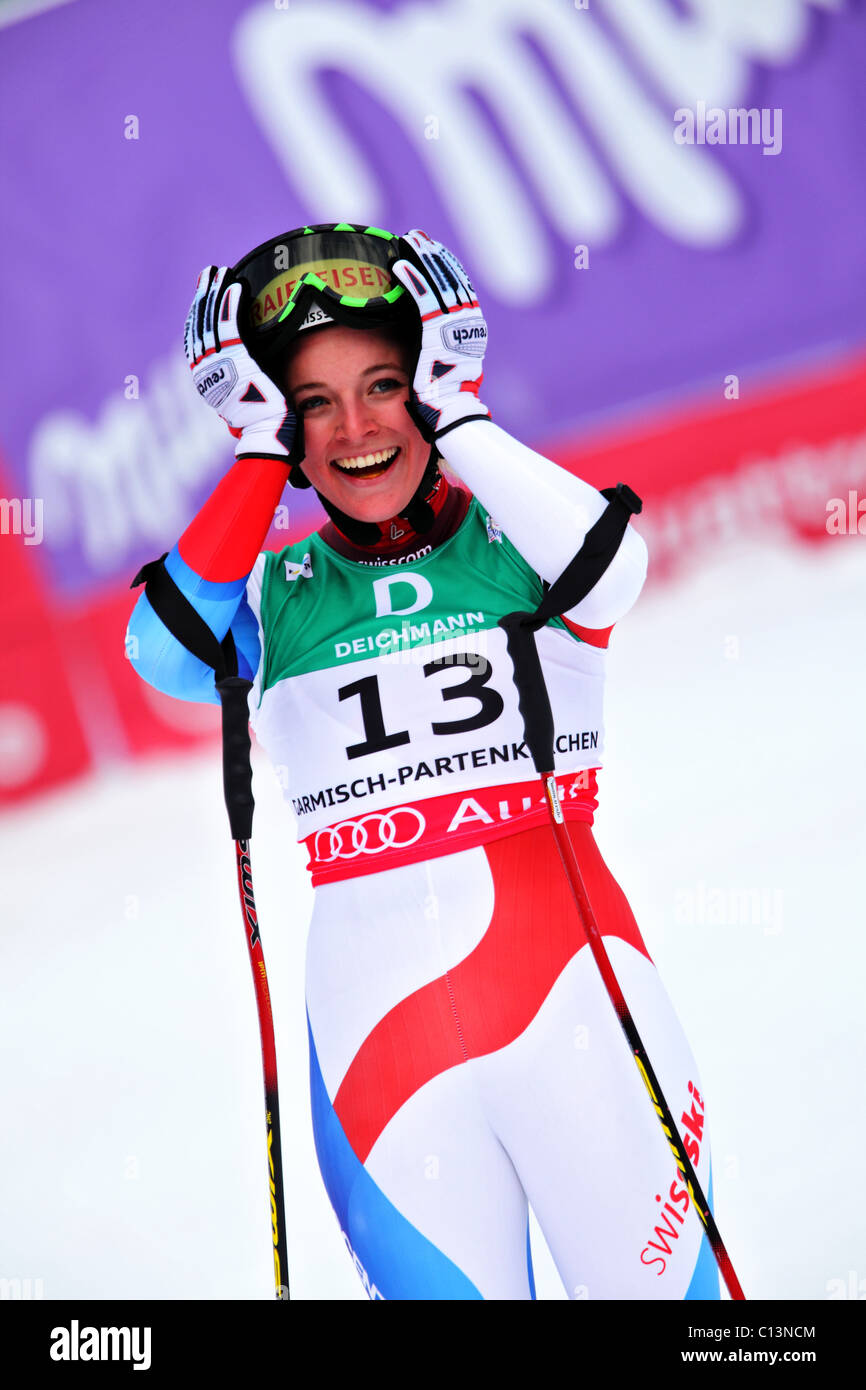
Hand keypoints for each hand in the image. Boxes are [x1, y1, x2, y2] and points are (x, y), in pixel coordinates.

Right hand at [184, 266, 296, 460]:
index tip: (202, 292)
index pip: (197, 337)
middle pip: (201, 324)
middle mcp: (205, 369)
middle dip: (204, 296)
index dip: (198, 312)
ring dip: (217, 293)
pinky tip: (235, 286)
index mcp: (204, 377)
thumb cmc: (263, 416)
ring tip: (221, 273)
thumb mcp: (243, 391)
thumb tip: (243, 360)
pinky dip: (232, 304)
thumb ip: (238, 373)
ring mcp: (218, 364)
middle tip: (209, 273)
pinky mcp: (237, 359)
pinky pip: (231, 326)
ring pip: (213, 321)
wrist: (268, 431)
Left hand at [392, 230, 490, 439]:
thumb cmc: (443, 396)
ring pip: (438, 284)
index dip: (445, 266)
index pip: (460, 288)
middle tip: (417, 236)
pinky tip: (399, 264)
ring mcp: (455, 327)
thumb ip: (440, 343)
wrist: (450, 413)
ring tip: (408, 241)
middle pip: (450, 279)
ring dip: (422, 259)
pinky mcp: (438, 332)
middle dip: (434, 255)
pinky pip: (423, 300)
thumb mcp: (445, 363)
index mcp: (472, 329)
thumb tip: (426, 332)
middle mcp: (469, 323)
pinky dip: (412, 279)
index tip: (433, 250)